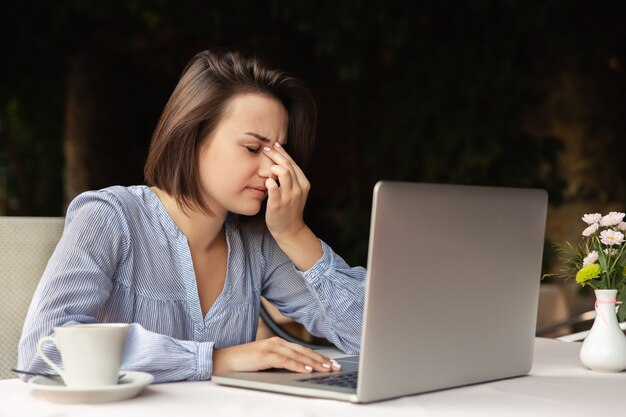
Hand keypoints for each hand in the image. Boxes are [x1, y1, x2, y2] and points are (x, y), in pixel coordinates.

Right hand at [212, 337, 341, 374]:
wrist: (224, 361)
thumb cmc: (245, 364)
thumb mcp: (267, 363)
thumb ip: (282, 364)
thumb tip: (301, 371)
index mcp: (278, 343)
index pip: (303, 350)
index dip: (318, 357)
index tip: (331, 364)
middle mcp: (276, 342)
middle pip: (304, 351)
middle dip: (321, 360)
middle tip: (334, 367)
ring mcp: (270, 347)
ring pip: (297, 355)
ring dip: (313, 362)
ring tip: (326, 368)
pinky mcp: (264, 355)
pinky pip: (285, 360)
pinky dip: (297, 365)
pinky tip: (307, 369)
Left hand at [262, 142, 309, 239]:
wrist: (290, 230)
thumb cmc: (289, 208)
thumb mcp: (294, 191)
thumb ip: (289, 178)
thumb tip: (279, 160)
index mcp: (303, 183)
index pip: (292, 162)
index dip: (282, 152)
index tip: (272, 144)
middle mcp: (298, 188)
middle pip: (287, 165)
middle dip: (275, 154)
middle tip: (265, 148)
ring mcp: (289, 196)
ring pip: (284, 173)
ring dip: (274, 166)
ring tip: (267, 166)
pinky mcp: (278, 204)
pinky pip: (274, 189)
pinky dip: (270, 182)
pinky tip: (266, 180)